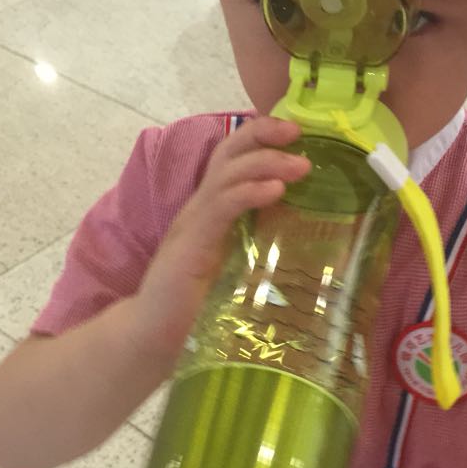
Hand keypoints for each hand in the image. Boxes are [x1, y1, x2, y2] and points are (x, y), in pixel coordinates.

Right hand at [130, 116, 309, 360]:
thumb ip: (263, 244)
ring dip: (266, 163)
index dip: (262, 138)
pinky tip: (275, 191)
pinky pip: (221, 206)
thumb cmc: (200, 306)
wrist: (155, 335)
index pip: (234, 158)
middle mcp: (200, 207)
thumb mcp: (238, 265)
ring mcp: (193, 223)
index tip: (297, 133)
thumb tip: (311, 238)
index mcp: (212, 209)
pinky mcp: (191, 244)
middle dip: (264, 134)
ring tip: (300, 165)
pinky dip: (250, 193)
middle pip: (228, 151)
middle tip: (298, 132)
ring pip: (228, 173)